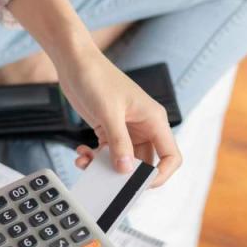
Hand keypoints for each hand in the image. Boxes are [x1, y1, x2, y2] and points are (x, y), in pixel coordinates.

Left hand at [57, 48, 181, 186]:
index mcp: (154, 120)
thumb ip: (119, 143)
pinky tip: (82, 153)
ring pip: (124, 161)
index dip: (161, 175)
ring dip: (105, 167)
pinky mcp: (109, 130)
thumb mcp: (108, 113)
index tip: (141, 185)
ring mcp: (126, 129)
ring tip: (87, 162)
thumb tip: (125, 170)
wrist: (75, 62)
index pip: (171, 156)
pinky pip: (108, 154)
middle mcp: (144, 127)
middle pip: (145, 163)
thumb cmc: (97, 78)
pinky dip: (95, 158)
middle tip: (109, 181)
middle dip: (127, 174)